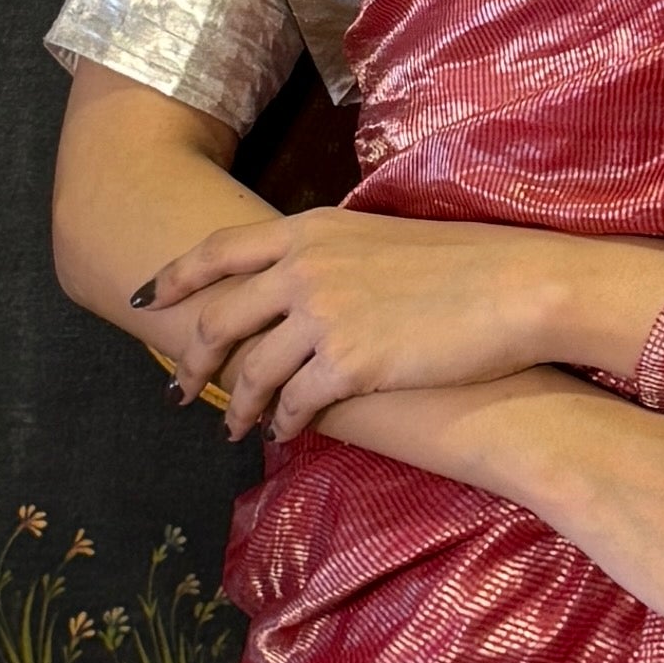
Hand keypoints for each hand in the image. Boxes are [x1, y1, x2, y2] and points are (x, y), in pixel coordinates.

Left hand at [137, 208, 663, 444]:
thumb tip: (303, 286)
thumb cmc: (464, 261)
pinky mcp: (349, 364)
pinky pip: (293, 403)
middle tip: (180, 386)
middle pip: (219, 318)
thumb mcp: (380, 237)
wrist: (515, 286)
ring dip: (236, 404)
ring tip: (233, 426)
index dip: (176, 277)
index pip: (218, 251)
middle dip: (192, 359)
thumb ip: (330, 256)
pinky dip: (283, 422)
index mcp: (309, 230)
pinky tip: (286, 432)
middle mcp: (303, 269)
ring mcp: (323, 316)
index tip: (148, 300)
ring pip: (251, 370)